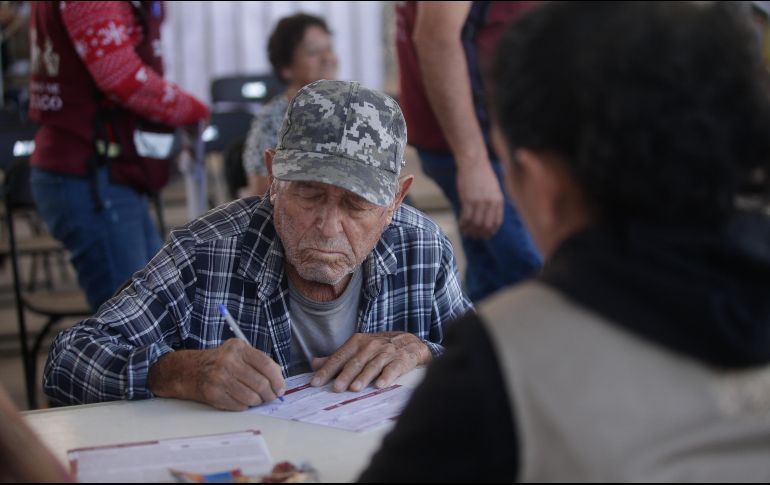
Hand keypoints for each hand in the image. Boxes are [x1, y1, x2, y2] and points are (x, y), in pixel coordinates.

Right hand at [148, 339, 283, 410]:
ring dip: (257, 402)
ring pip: (251, 397)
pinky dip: (244, 406)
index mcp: (238, 348)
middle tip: (271, 397)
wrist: (188, 370)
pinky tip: (241, 400)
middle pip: (261, 383)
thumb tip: (279, 381)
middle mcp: (228, 361)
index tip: (280, 388)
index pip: (266, 365)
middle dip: (270, 394)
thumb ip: (258, 362)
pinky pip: (239, 405)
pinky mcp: (213, 394)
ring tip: (255, 399)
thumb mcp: (238, 353)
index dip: (277, 379)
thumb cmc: (219, 362)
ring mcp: (219, 378)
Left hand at [309, 332, 431, 391]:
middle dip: (344, 375)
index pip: (339, 357)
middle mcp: (371, 346)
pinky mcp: (401, 360)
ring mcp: (386, 353)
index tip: (316, 382)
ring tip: (354, 388)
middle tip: (335, 388)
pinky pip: (392, 369)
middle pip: (355, 362)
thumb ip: (337, 357)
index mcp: (357, 342)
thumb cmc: (379, 348)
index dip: (327, 370)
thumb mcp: (357, 348)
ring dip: (363, 378)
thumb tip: (314, 364)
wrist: (409, 342)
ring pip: (372, 366)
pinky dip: (386, 377)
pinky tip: (380, 385)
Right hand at [456, 160, 503, 238]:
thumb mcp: (493, 188)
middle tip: (474, 236)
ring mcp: (479, 201)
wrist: (474, 162)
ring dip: (470, 230)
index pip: (496, 222)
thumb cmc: (482, 175)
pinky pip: (466, 217)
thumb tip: (489, 215)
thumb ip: (493, 201)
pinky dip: (463, 224)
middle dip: (479, 233)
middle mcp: (490, 202)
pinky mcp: (468, 200)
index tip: (485, 235)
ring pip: (475, 223)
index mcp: (498, 200)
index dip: (491, 231)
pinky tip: (460, 225)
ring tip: (466, 232)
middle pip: (486, 225)